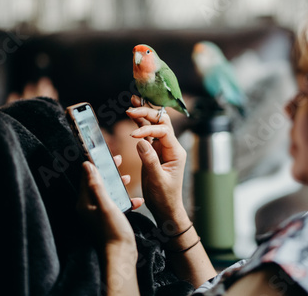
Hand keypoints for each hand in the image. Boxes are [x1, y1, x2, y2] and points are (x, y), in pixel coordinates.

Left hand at [76, 157, 142, 250]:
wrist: (121, 255)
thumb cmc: (112, 231)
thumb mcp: (105, 205)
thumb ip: (96, 185)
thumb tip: (86, 165)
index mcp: (84, 203)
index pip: (87, 177)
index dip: (96, 164)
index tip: (106, 154)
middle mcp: (89, 207)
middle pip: (97, 182)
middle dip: (108, 172)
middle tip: (118, 160)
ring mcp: (98, 214)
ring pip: (107, 192)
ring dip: (118, 184)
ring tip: (128, 178)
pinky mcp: (108, 219)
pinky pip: (115, 204)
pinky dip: (125, 200)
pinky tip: (137, 201)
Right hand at [126, 95, 188, 225]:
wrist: (165, 208)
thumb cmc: (164, 197)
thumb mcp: (157, 180)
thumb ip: (150, 160)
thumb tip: (140, 142)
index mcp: (176, 152)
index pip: (163, 132)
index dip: (148, 129)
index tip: (133, 136)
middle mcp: (171, 147)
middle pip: (161, 122)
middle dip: (147, 113)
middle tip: (131, 106)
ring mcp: (162, 148)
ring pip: (154, 125)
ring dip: (143, 113)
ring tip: (132, 100)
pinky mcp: (153, 151)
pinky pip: (147, 134)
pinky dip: (139, 123)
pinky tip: (132, 114)